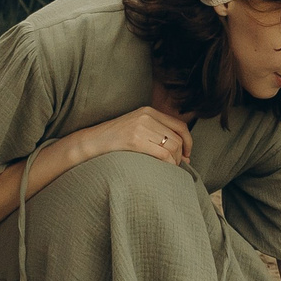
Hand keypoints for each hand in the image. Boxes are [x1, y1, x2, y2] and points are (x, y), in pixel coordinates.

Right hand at [77, 104, 192, 168]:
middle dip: (181, 155)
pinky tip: (164, 169)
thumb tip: (183, 152)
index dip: (189, 141)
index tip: (188, 154)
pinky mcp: (135, 140)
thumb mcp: (137, 128)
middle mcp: (146, 116)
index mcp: (148, 111)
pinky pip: (162, 154)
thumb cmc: (115, 140)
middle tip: (177, 165)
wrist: (92, 141)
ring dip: (175, 161)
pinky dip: (168, 164)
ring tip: (169, 168)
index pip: (179, 125)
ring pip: (172, 146)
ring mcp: (140, 127)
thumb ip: (156, 133)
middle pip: (177, 138)